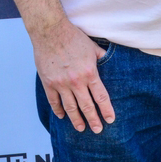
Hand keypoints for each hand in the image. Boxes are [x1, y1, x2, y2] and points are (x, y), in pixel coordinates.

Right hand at [33, 18, 114, 133]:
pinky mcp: (48, 83)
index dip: (106, 110)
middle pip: (86, 106)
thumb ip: (102, 58)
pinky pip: (54, 101)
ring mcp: (61, 83)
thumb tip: (111, 63)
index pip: (101, 96)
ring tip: (81, 128)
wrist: (51, 31)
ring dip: (76, 119)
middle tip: (97, 130)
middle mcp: (76, 81)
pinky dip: (58, 110)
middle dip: (93, 119)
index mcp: (90, 73)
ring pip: (70, 107)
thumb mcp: (93, 47)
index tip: (109, 120)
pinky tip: (62, 116)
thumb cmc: (72, 37)